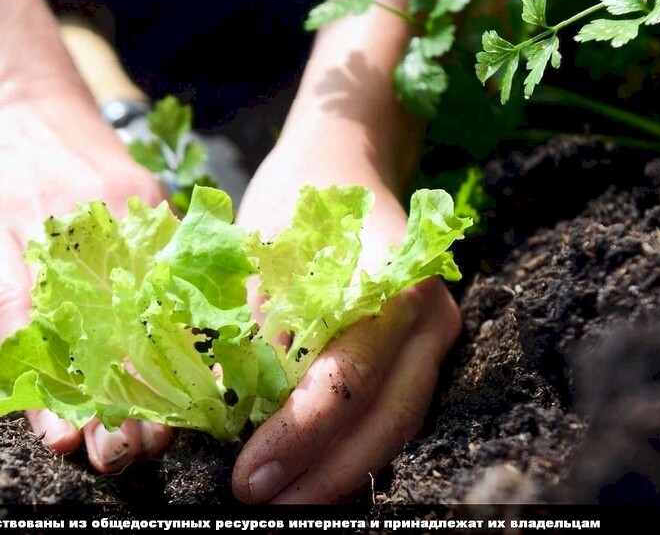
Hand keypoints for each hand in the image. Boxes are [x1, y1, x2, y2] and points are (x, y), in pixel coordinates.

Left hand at [0, 94, 173, 472]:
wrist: (17, 106)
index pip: (21, 322)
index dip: (44, 386)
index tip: (63, 439)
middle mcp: (57, 225)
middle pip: (91, 321)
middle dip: (111, 395)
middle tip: (123, 452)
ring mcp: (110, 208)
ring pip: (142, 297)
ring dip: (157, 369)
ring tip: (165, 425)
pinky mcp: (147, 196)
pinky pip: (173, 263)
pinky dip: (188, 315)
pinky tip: (198, 361)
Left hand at [231, 129, 462, 503]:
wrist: (346, 159)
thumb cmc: (295, 201)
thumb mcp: (260, 257)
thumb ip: (252, 335)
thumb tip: (224, 416)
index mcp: (388, 283)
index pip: (343, 382)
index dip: (295, 438)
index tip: (243, 475)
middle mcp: (427, 315)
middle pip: (384, 420)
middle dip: (321, 473)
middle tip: (260, 503)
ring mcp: (435, 335)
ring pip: (398, 425)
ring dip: (341, 472)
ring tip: (284, 503)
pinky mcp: (424, 350)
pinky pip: (397, 412)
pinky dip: (357, 449)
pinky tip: (313, 474)